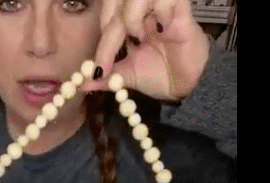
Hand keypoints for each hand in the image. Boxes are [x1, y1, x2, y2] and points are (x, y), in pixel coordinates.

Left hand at [79, 0, 211, 100]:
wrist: (187, 87)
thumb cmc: (160, 75)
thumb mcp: (127, 76)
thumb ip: (106, 76)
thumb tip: (81, 83)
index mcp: (130, 20)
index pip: (108, 16)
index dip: (102, 39)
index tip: (99, 67)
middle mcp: (144, 10)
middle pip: (118, 0)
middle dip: (111, 26)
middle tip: (113, 52)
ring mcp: (162, 8)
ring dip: (132, 16)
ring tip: (139, 37)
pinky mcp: (181, 10)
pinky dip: (159, 11)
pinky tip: (161, 29)